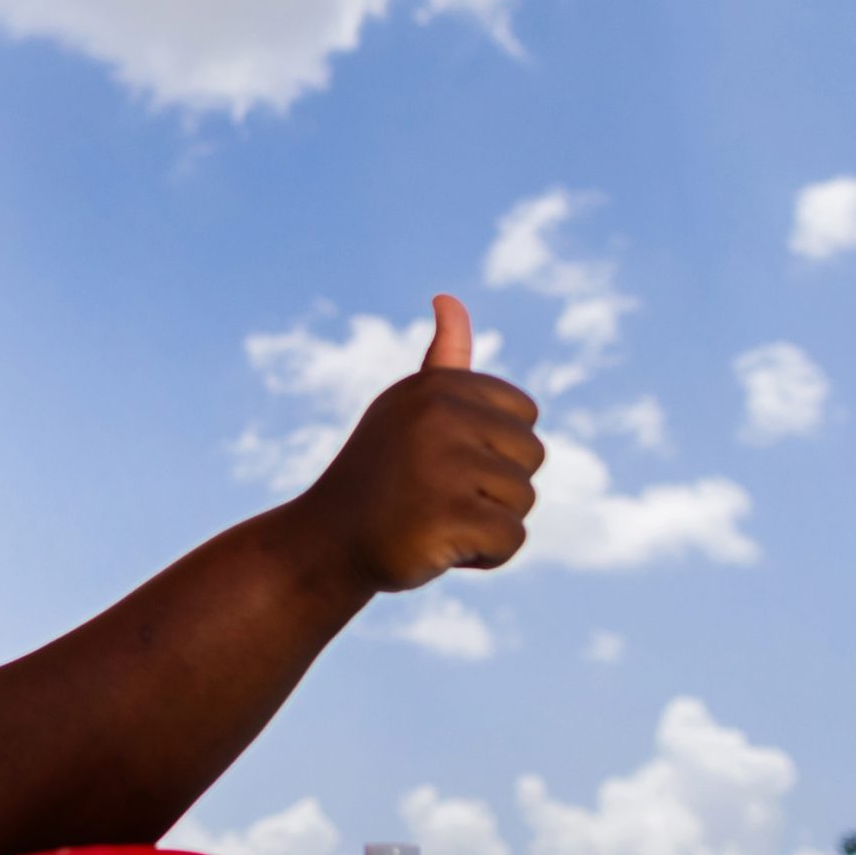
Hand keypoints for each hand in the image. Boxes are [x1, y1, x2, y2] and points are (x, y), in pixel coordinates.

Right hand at [294, 295, 543, 594]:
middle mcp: (439, 417)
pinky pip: (511, 540)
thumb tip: (448, 297)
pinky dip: (483, 557)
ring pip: (523, 500)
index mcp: (437, 387)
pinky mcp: (449, 518)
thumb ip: (441, 362)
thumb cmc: (379, 477)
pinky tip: (436, 548)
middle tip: (435, 494)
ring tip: (432, 519)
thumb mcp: (406, 409)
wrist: (324, 542)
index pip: (524, 414)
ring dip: (487, 523)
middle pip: (532, 456)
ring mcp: (443, 467)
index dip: (495, 447)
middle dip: (496, 487)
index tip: (443, 458)